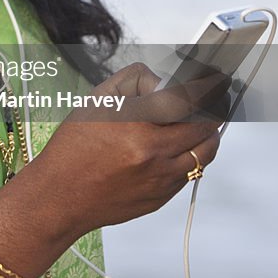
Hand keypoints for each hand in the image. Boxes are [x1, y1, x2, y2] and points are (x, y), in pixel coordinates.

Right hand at [32, 61, 224, 243]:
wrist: (59, 197)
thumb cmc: (72, 149)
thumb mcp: (97, 101)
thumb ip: (134, 82)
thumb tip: (164, 81)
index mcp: (138, 125)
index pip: (190, 99)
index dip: (209, 87)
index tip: (217, 80)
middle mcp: (154, 154)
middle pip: (205, 126)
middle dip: (215, 109)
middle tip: (219, 99)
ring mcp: (160, 179)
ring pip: (205, 153)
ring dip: (210, 134)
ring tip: (207, 123)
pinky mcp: (161, 198)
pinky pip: (190, 173)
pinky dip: (193, 156)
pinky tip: (184, 146)